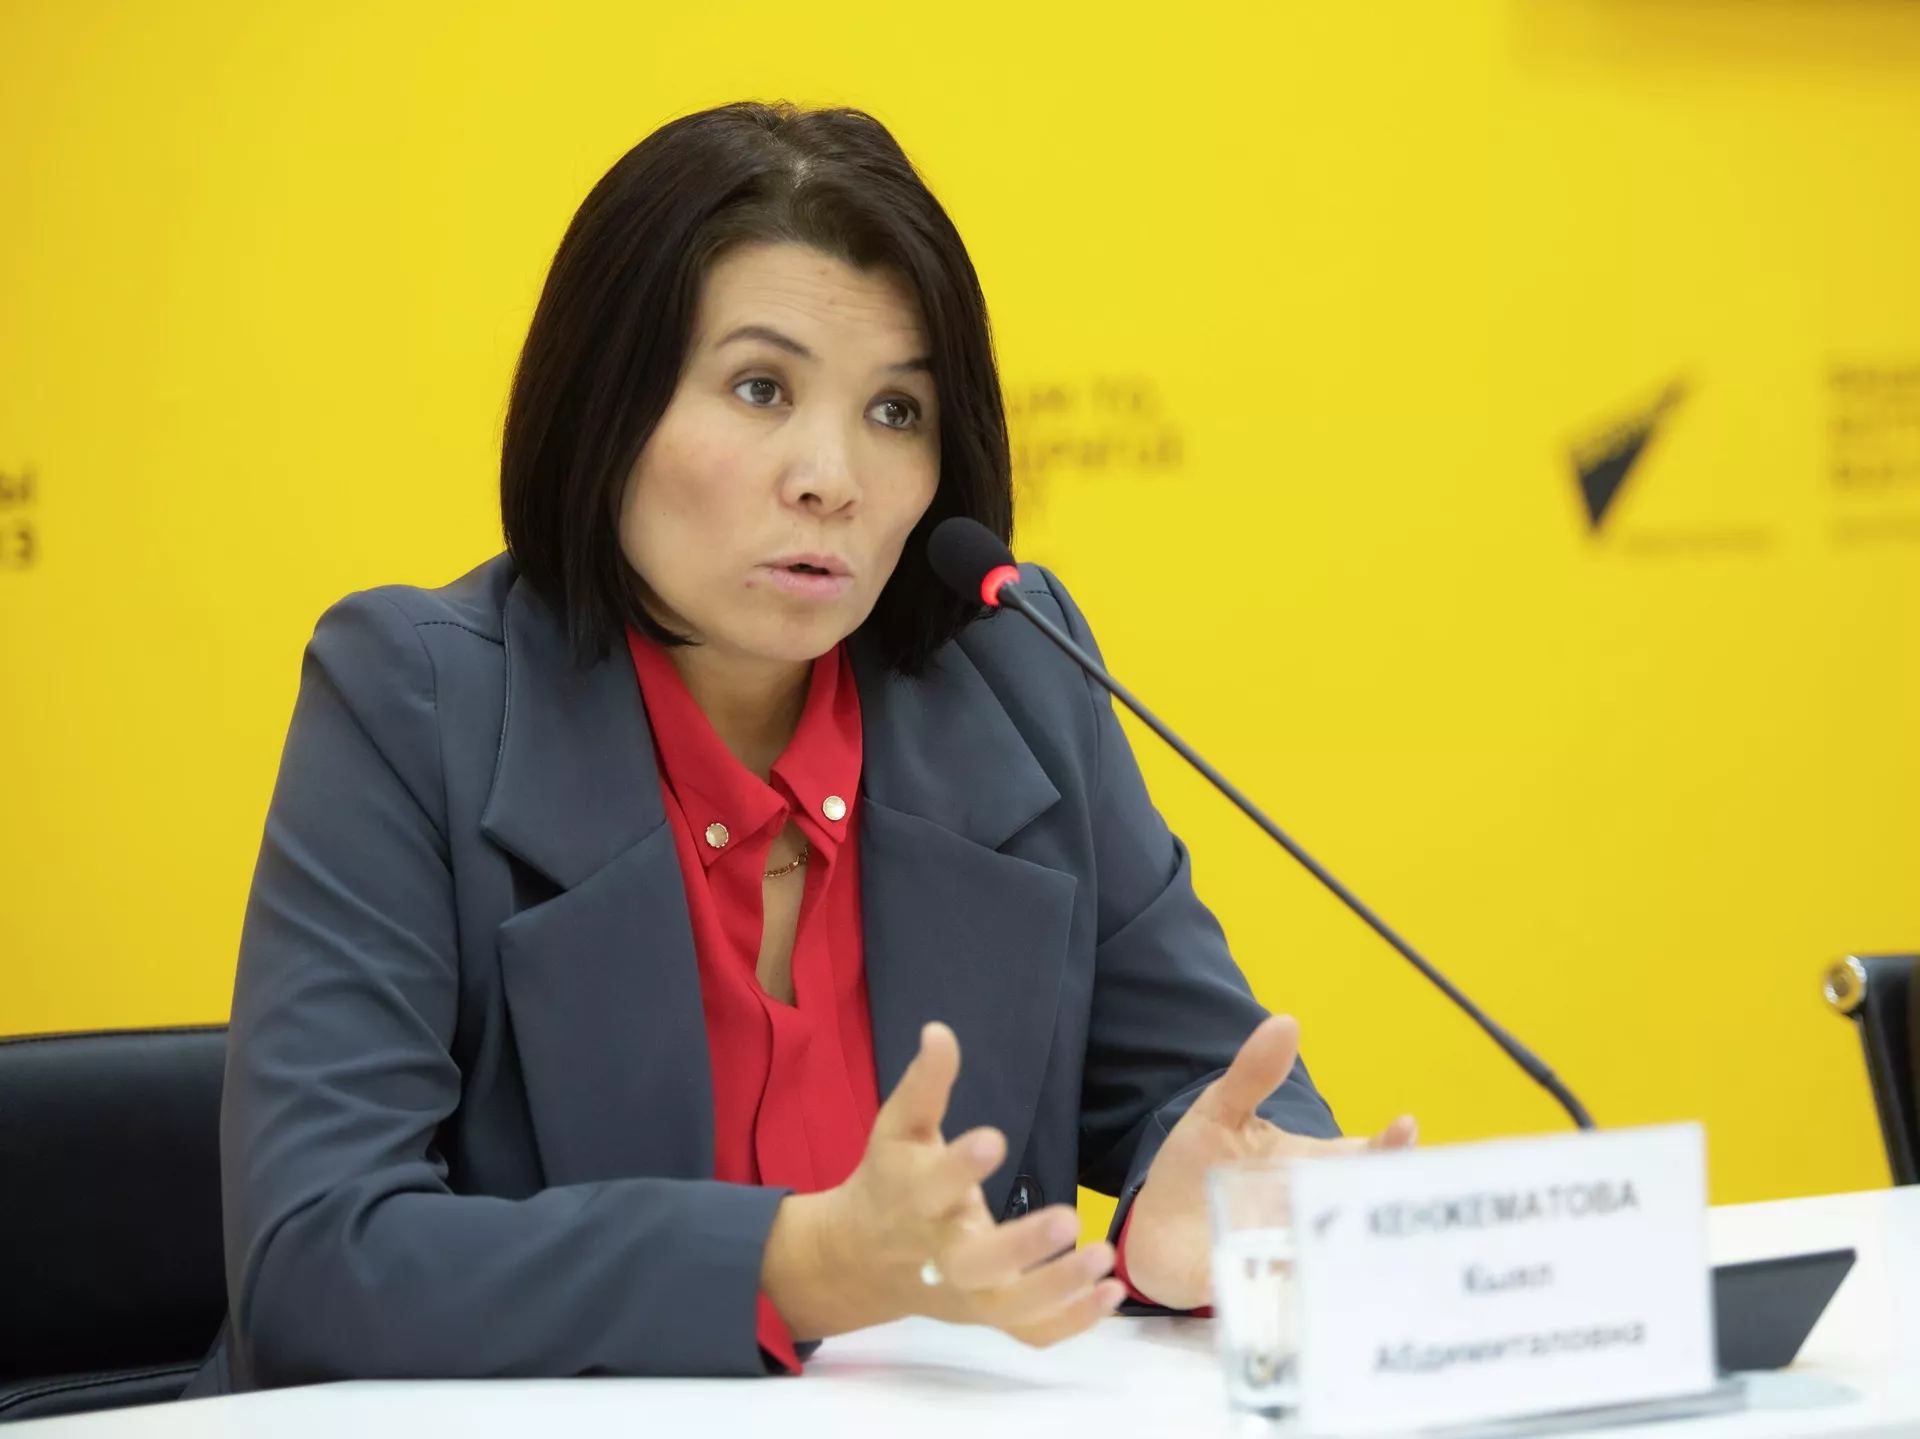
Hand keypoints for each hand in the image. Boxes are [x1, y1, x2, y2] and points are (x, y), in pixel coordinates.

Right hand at [763, 1022, 1124, 1346]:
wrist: (858, 1259)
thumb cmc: (888, 1181)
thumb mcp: (898, 1128)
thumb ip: (925, 1085)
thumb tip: (940, 1030)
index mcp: (912, 1200)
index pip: (933, 1187)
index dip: (960, 1166)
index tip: (994, 1139)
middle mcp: (937, 1255)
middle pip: (974, 1265)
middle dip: (1020, 1247)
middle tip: (1068, 1216)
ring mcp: (964, 1296)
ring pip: (1008, 1308)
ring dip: (1057, 1288)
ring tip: (1104, 1257)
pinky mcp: (986, 1319)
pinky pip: (1029, 1334)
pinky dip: (1070, 1323)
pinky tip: (1110, 1294)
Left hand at [1122, 1014, 1416, 1310]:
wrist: (1150, 1226)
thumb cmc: (1195, 1166)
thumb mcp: (1220, 1112)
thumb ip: (1252, 1075)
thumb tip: (1286, 1021)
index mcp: (1310, 1170)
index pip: (1363, 1161)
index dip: (1390, 1148)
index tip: (1405, 1128)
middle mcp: (1309, 1215)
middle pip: (1360, 1212)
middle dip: (1384, 1206)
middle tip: (1398, 1193)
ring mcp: (1286, 1254)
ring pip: (1334, 1257)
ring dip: (1348, 1251)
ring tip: (1355, 1236)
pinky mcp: (1251, 1287)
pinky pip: (1282, 1296)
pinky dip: (1293, 1291)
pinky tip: (1297, 1279)